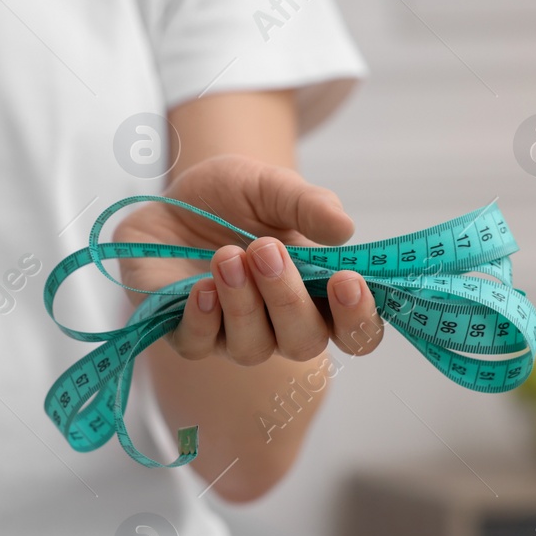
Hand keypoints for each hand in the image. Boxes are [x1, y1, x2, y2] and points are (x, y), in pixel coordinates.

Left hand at [113, 154, 381, 364]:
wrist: (178, 196)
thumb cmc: (237, 199)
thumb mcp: (274, 188)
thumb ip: (309, 206)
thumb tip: (344, 229)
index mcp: (319, 295)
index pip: (354, 331)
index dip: (357, 317)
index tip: (347, 280)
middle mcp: (280, 325)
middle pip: (303, 343)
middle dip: (287, 299)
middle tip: (266, 249)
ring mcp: (233, 334)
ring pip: (251, 348)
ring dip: (242, 304)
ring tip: (227, 256)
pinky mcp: (188, 332)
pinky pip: (198, 345)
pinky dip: (202, 320)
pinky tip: (201, 288)